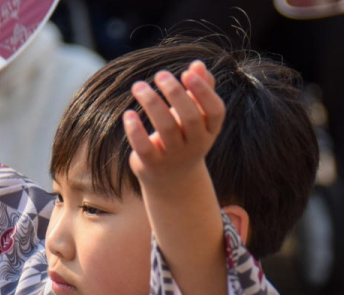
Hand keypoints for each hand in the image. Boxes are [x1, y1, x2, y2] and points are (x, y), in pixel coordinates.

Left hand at [123, 61, 225, 190]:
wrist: (172, 180)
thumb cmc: (184, 137)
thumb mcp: (196, 116)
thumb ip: (200, 90)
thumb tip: (198, 64)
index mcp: (210, 130)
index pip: (215, 110)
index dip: (203, 91)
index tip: (186, 72)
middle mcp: (196, 145)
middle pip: (190, 118)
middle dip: (175, 93)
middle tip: (160, 74)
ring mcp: (175, 157)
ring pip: (166, 129)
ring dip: (152, 103)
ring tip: (139, 86)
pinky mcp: (153, 165)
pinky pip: (144, 147)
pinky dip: (135, 130)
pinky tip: (128, 113)